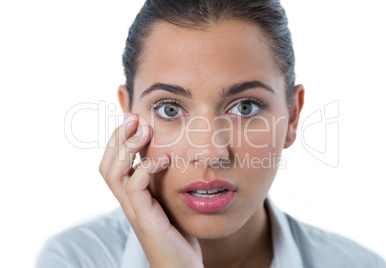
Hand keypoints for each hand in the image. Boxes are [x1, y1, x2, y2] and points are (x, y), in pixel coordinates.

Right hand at [99, 113, 202, 267]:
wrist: (180, 267)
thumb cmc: (177, 235)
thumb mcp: (169, 201)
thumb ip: (163, 182)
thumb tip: (168, 155)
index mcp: (132, 196)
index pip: (113, 163)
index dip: (118, 140)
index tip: (133, 118)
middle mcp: (128, 202)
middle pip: (106, 165)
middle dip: (117, 138)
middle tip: (134, 117)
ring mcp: (134, 211)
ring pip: (113, 173)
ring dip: (127, 148)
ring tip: (143, 130)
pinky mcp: (145, 219)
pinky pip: (134, 188)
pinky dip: (145, 168)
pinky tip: (164, 159)